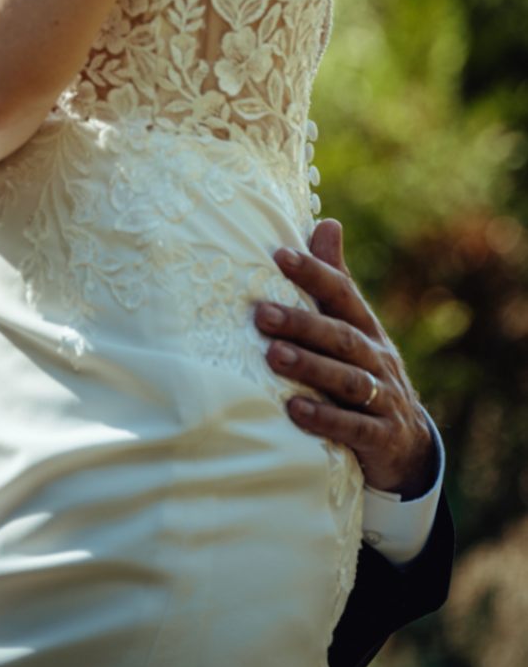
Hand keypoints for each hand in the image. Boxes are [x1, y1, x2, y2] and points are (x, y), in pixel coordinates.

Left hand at [255, 219, 436, 496]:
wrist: (406, 445)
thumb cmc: (362, 371)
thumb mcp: (352, 326)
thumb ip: (335, 280)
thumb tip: (327, 221)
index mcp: (366, 328)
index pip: (343, 293)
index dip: (314, 273)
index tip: (279, 254)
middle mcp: (377, 358)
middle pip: (341, 336)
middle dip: (302, 323)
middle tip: (261, 313)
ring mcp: (383, 398)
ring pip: (347, 379)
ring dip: (310, 366)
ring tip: (272, 356)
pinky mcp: (382, 437)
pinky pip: (355, 426)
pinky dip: (325, 418)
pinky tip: (294, 410)